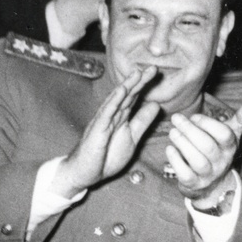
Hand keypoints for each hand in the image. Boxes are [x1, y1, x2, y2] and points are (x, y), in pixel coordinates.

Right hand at [51, 65, 160, 197]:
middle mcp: (112, 114)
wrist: (85, 173)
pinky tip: (121, 91)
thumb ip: (142, 121)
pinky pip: (106, 113)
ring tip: (138, 73)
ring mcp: (104, 120)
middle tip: (152, 68)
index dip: (145, 85)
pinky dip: (114, 101)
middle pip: (127, 95)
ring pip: (117, 100)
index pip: (134, 97)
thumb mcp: (131, 137)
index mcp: (121, 116)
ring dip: (127, 86)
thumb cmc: (106, 156)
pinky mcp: (97, 130)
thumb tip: (156, 104)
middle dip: (139, 81)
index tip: (156, 72)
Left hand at [167, 102, 241, 200]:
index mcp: (230, 147)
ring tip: (172, 132)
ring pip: (198, 161)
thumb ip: (239, 121)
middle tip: (176, 118)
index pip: (224, 135)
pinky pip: (186, 175)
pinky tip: (170, 148)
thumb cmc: (218, 152)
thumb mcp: (230, 137)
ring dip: (183, 144)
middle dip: (190, 130)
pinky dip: (176, 161)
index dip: (208, 123)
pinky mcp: (194, 185)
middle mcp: (221, 162)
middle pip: (208, 146)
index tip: (194, 116)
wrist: (212, 186)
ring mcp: (208, 175)